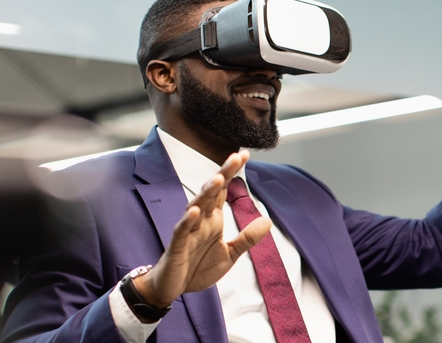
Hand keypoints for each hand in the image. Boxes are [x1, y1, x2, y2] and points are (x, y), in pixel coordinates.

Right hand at [133, 151, 271, 313]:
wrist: (173, 288)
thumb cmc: (198, 268)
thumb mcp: (230, 254)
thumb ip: (248, 238)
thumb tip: (269, 221)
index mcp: (213, 219)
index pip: (223, 190)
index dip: (232, 172)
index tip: (244, 153)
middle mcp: (201, 220)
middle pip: (212, 192)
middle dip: (223, 174)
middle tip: (236, 156)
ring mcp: (188, 231)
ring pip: (196, 206)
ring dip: (206, 193)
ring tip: (218, 179)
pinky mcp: (176, 246)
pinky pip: (181, 231)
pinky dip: (187, 221)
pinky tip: (194, 211)